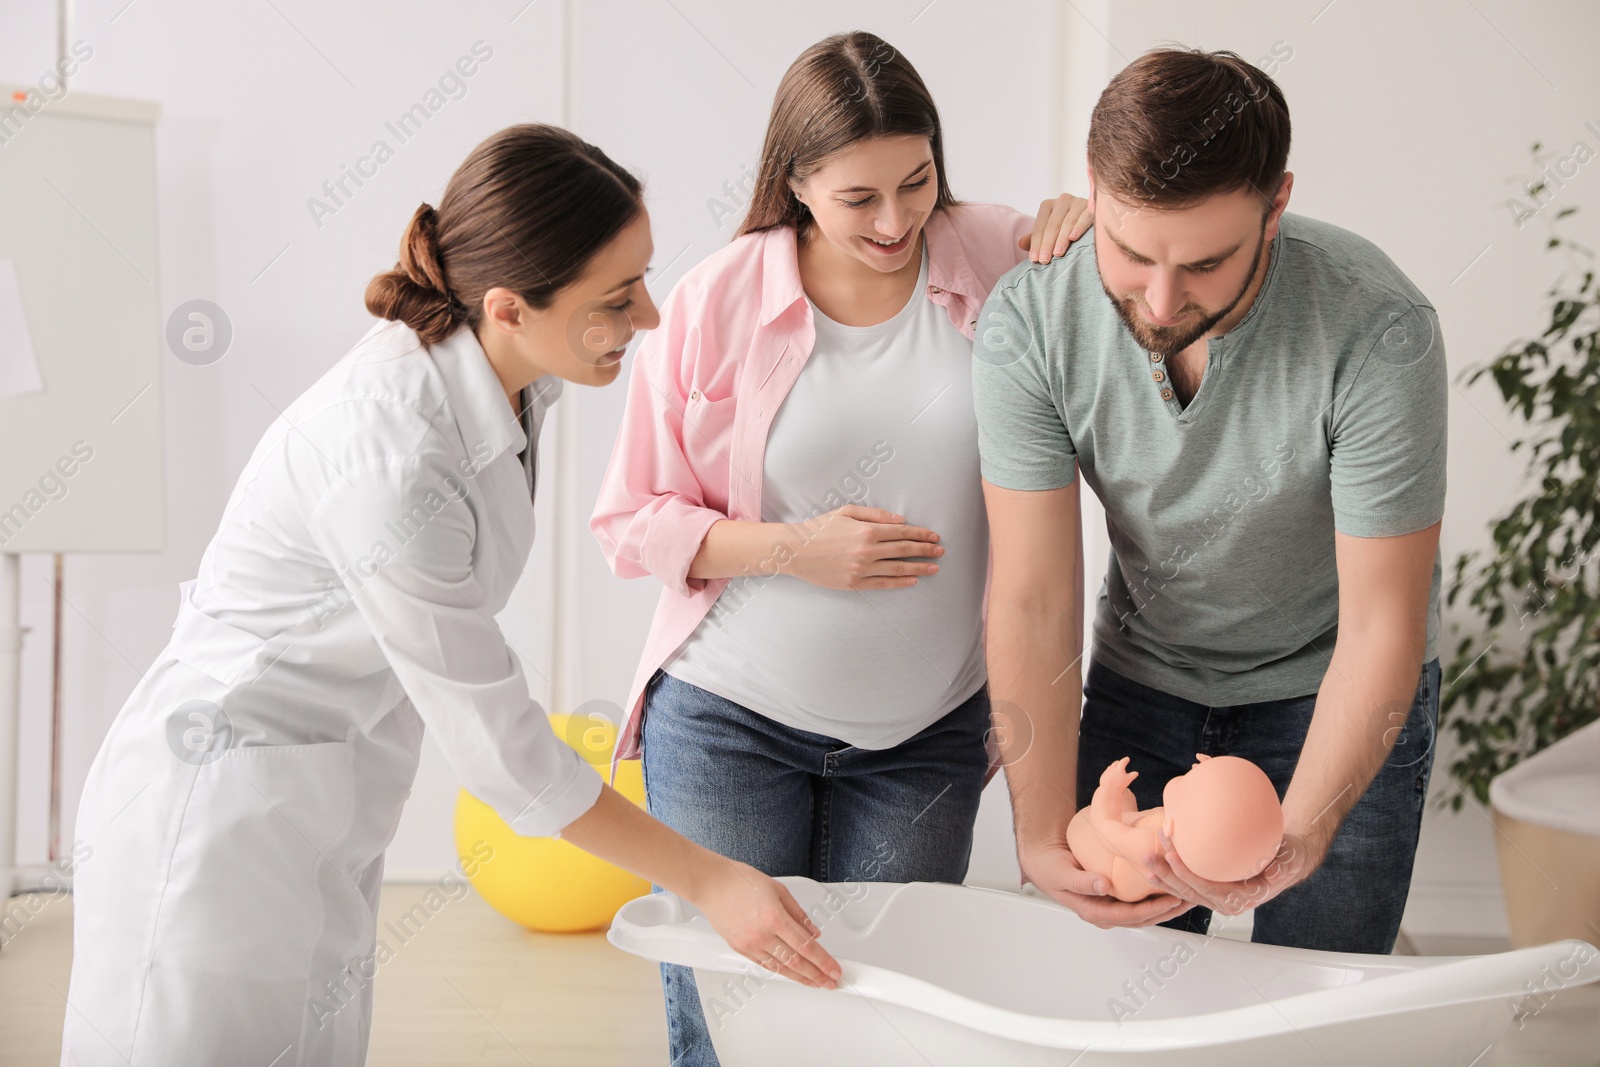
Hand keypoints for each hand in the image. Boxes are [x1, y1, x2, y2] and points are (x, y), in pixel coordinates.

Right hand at [689, 858, 842, 988]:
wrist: (711, 884)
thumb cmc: (740, 881)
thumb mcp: (778, 890)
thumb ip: (798, 914)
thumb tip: (813, 932)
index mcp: (774, 917)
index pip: (806, 947)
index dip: (824, 961)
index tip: (834, 969)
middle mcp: (762, 934)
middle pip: (796, 962)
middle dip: (817, 975)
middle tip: (830, 982)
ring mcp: (750, 944)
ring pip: (781, 968)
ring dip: (801, 978)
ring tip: (815, 982)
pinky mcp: (740, 949)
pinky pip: (765, 965)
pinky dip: (781, 971)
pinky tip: (792, 974)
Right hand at [783, 504, 942, 590]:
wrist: (796, 550)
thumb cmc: (820, 528)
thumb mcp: (846, 511)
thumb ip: (875, 514)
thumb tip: (900, 519)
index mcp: (867, 530)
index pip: (902, 532)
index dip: (921, 534)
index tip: (935, 536)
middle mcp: (867, 550)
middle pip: (905, 550)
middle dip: (926, 550)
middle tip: (941, 552)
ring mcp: (862, 569)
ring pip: (898, 568)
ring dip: (919, 568)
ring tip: (934, 568)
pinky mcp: (854, 583)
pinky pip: (883, 584)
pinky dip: (900, 583)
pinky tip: (913, 580)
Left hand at [1020, 194, 1093, 263]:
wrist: (1094, 221)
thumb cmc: (1066, 230)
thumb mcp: (1049, 234)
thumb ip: (1035, 239)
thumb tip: (1020, 243)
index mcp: (1048, 206)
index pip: (1040, 226)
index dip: (1036, 244)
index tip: (1034, 260)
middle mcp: (1062, 200)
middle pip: (1052, 225)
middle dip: (1047, 244)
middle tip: (1044, 260)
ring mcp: (1078, 202)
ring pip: (1068, 222)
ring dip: (1062, 239)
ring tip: (1057, 254)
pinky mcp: (1093, 205)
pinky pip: (1085, 217)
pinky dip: (1079, 227)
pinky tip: (1073, 238)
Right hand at [1020, 837, 1193, 929]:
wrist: (1043, 860)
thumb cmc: (1050, 868)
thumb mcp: (1062, 874)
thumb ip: (1082, 882)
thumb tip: (1104, 887)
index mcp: (1094, 911)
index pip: (1130, 916)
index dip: (1153, 910)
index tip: (1171, 899)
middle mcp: (1105, 912)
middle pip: (1143, 917)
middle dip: (1167, 910)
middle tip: (1189, 897)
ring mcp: (1110, 905)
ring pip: (1143, 911)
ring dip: (1165, 905)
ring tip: (1186, 894)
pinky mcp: (1114, 895)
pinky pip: (1138, 900)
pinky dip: (1154, 895)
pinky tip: (1167, 886)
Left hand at [1144, 825, 1327, 916]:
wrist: (1285, 859)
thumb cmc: (1285, 858)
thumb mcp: (1287, 861)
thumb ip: (1281, 868)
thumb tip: (1275, 871)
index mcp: (1239, 900)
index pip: (1206, 888)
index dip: (1186, 873)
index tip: (1171, 856)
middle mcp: (1223, 903)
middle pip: (1188, 890)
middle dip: (1166, 873)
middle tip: (1148, 853)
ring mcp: (1213, 897)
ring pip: (1182, 890)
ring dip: (1162, 874)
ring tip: (1145, 857)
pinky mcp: (1208, 887)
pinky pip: (1184, 884)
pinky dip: (1168, 874)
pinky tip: (1153, 864)